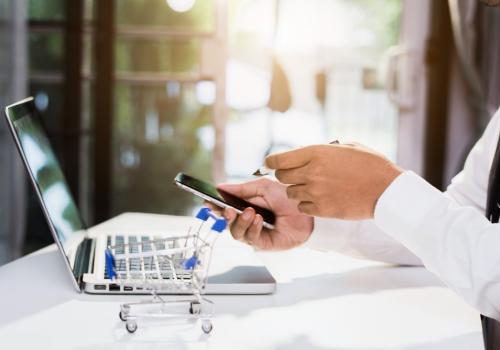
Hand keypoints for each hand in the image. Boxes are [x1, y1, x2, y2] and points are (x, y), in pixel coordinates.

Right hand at [210, 178, 313, 249]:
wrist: (308, 211)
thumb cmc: (289, 198)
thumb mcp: (263, 187)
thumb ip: (241, 189)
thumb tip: (220, 187)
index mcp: (247, 206)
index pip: (226, 208)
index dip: (215, 206)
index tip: (207, 202)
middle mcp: (249, 221)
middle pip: (227, 223)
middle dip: (225, 216)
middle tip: (227, 209)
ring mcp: (255, 233)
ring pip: (236, 233)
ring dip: (241, 222)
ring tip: (250, 212)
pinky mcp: (264, 243)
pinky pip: (251, 239)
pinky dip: (252, 228)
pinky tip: (259, 220)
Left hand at [266, 143, 402, 219]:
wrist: (387, 190)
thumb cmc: (370, 164)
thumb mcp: (345, 147)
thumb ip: (321, 150)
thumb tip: (303, 154)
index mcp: (316, 153)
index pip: (279, 159)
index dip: (271, 161)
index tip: (269, 163)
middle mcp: (312, 172)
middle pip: (281, 176)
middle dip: (285, 175)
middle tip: (294, 175)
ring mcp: (316, 193)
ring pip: (290, 193)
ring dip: (296, 190)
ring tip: (312, 188)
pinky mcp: (322, 210)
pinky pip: (302, 207)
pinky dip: (306, 204)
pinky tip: (319, 199)